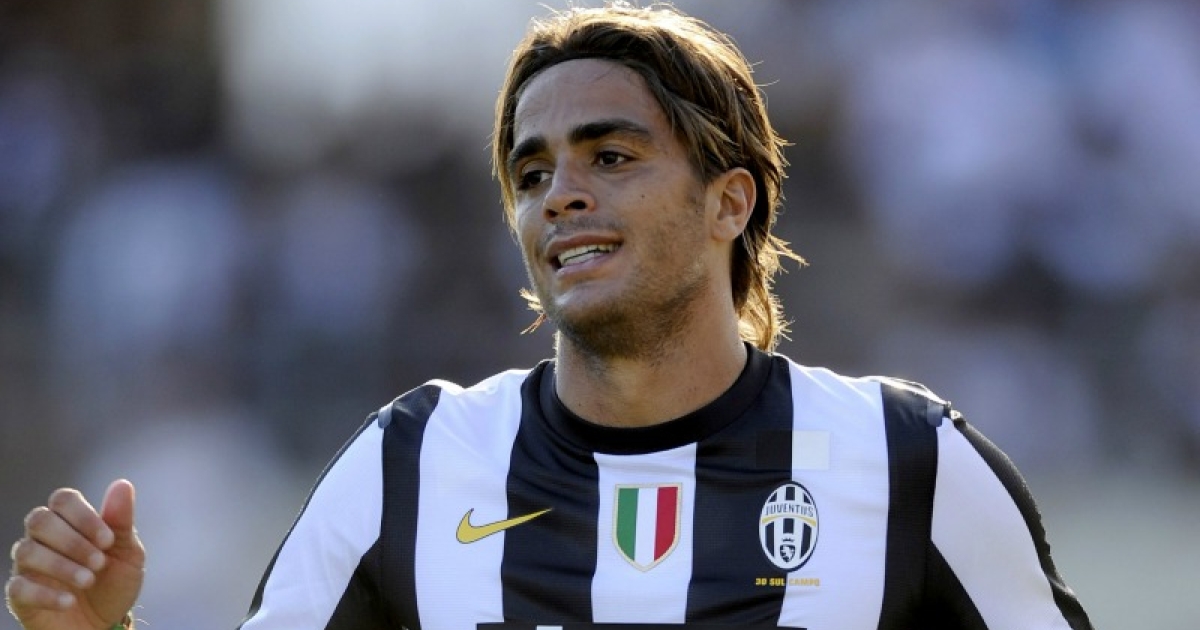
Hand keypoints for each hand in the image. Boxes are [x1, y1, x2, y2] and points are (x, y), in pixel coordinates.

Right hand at [6, 480, 144, 629]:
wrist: (104, 624)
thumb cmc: (113, 582)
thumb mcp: (127, 553)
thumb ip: (121, 521)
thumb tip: (122, 484)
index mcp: (69, 522)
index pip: (63, 500)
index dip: (84, 516)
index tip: (108, 541)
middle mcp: (44, 539)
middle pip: (40, 520)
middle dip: (72, 541)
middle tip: (99, 562)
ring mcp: (28, 566)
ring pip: (27, 551)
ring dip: (61, 565)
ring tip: (89, 581)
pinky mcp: (20, 594)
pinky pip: (19, 587)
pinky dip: (46, 594)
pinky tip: (70, 601)